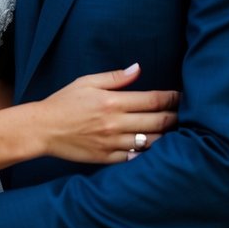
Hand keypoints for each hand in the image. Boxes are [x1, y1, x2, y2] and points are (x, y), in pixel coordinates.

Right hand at [35, 64, 178, 163]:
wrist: (43, 129)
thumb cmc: (64, 102)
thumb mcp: (87, 82)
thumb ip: (115, 77)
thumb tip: (138, 68)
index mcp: (112, 102)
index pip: (152, 100)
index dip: (171, 98)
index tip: (180, 97)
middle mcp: (115, 124)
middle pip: (157, 122)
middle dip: (175, 117)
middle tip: (185, 115)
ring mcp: (112, 144)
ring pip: (151, 142)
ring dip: (166, 137)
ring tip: (175, 132)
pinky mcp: (107, 158)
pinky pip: (136, 158)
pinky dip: (148, 153)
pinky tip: (154, 148)